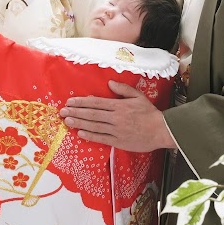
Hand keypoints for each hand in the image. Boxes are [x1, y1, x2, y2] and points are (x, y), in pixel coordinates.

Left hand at [59, 80, 176, 151]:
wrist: (161, 130)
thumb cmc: (149, 113)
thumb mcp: (138, 96)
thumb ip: (123, 89)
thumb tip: (110, 82)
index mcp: (119, 106)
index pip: (96, 103)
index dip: (82, 102)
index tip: (70, 101)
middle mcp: (115, 117)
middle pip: (92, 114)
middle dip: (76, 112)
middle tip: (62, 111)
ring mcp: (116, 130)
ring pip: (94, 126)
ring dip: (79, 123)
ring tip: (67, 121)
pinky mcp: (119, 141)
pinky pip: (102, 138)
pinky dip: (90, 136)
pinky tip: (80, 133)